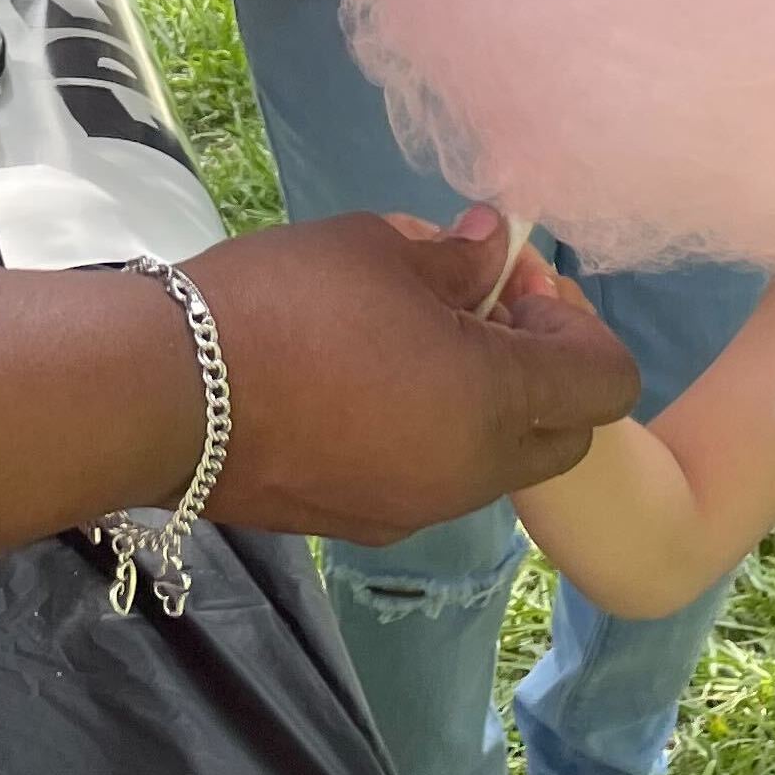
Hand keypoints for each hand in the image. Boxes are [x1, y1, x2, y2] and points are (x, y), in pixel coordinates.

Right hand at [187, 212, 638, 542]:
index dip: (577, 325)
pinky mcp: (364, 525)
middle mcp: (473, 472)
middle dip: (541, 374)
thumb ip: (455, 257)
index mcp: (495, 400)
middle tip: (473, 314)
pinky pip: (430, 482)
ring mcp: (418, 509)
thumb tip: (490, 250)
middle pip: (564, 435)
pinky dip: (426, 438)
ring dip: (482, 408)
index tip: (513, 286)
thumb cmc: (282, 302)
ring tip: (405, 346)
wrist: (167, 394)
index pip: (608, 380)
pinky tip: (357, 390)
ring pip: (494, 464)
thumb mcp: (376, 249)